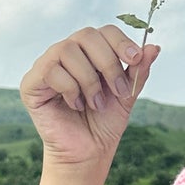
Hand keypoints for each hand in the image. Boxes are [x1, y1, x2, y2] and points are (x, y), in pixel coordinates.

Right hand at [19, 24, 160, 170]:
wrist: (88, 153)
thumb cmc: (104, 123)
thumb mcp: (127, 95)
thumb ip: (138, 71)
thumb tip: (153, 47)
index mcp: (90, 53)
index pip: (104, 31)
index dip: (121, 42)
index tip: (135, 60)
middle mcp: (67, 53)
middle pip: (86, 35)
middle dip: (108, 63)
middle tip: (118, 91)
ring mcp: (47, 65)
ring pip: (67, 50)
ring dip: (89, 80)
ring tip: (95, 104)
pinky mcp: (31, 83)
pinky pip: (50, 69)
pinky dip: (69, 88)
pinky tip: (75, 105)